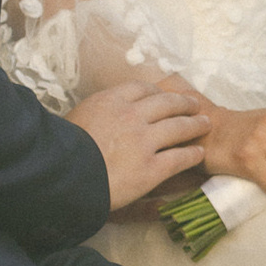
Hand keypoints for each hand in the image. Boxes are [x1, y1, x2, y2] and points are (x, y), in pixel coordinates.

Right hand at [64, 76, 213, 212]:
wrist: (61, 176)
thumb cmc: (60, 150)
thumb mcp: (76, 119)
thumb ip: (94, 114)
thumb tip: (96, 116)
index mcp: (110, 101)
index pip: (142, 88)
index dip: (158, 91)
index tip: (164, 95)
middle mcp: (131, 116)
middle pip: (167, 103)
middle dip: (184, 103)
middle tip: (194, 104)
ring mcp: (143, 142)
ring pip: (179, 127)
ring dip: (195, 124)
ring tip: (205, 124)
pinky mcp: (151, 168)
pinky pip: (179, 158)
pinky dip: (192, 155)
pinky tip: (199, 153)